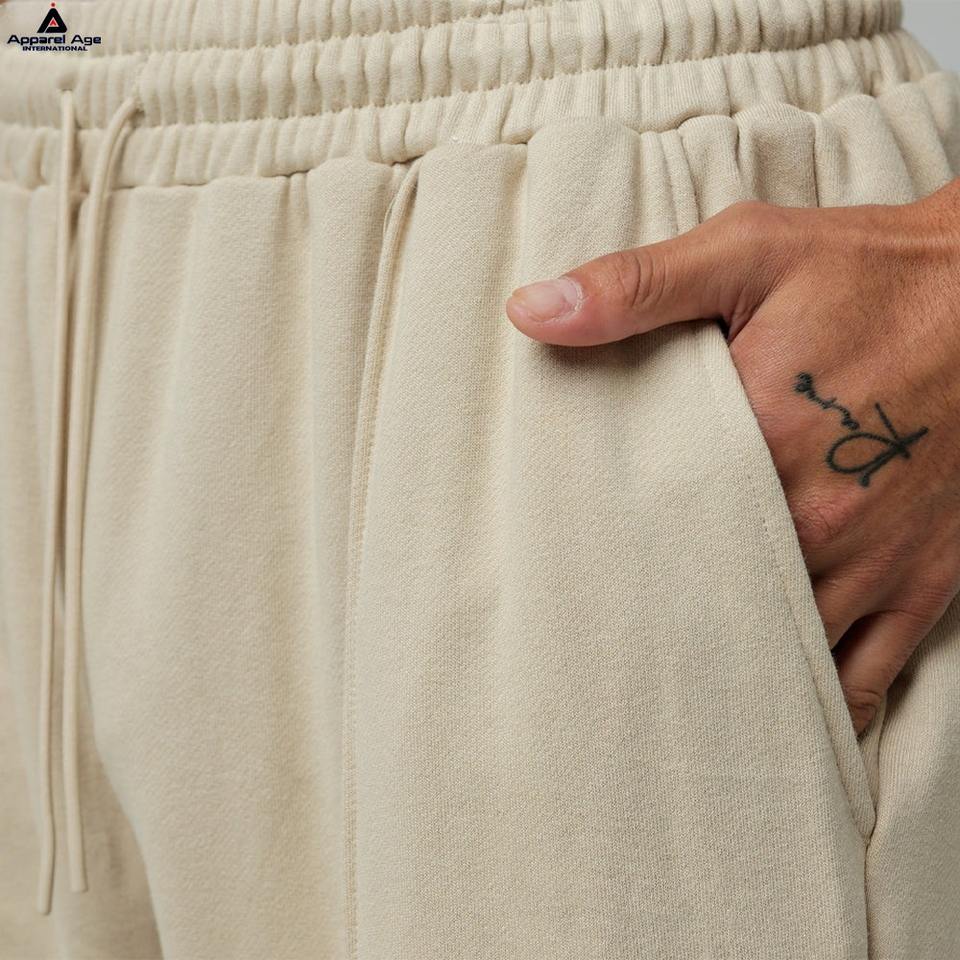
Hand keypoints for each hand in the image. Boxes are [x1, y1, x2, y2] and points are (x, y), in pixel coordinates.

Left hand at [504, 180, 959, 733]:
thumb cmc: (869, 271)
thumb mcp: (748, 253)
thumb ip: (636, 287)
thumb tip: (531, 312)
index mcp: (758, 439)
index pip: (649, 524)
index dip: (600, 550)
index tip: (563, 566)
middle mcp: (815, 516)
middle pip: (706, 597)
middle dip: (655, 619)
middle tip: (601, 640)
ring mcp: (872, 561)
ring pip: (778, 651)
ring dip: (723, 669)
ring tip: (664, 686)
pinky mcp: (922, 582)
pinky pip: (867, 675)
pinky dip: (820, 704)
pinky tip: (773, 712)